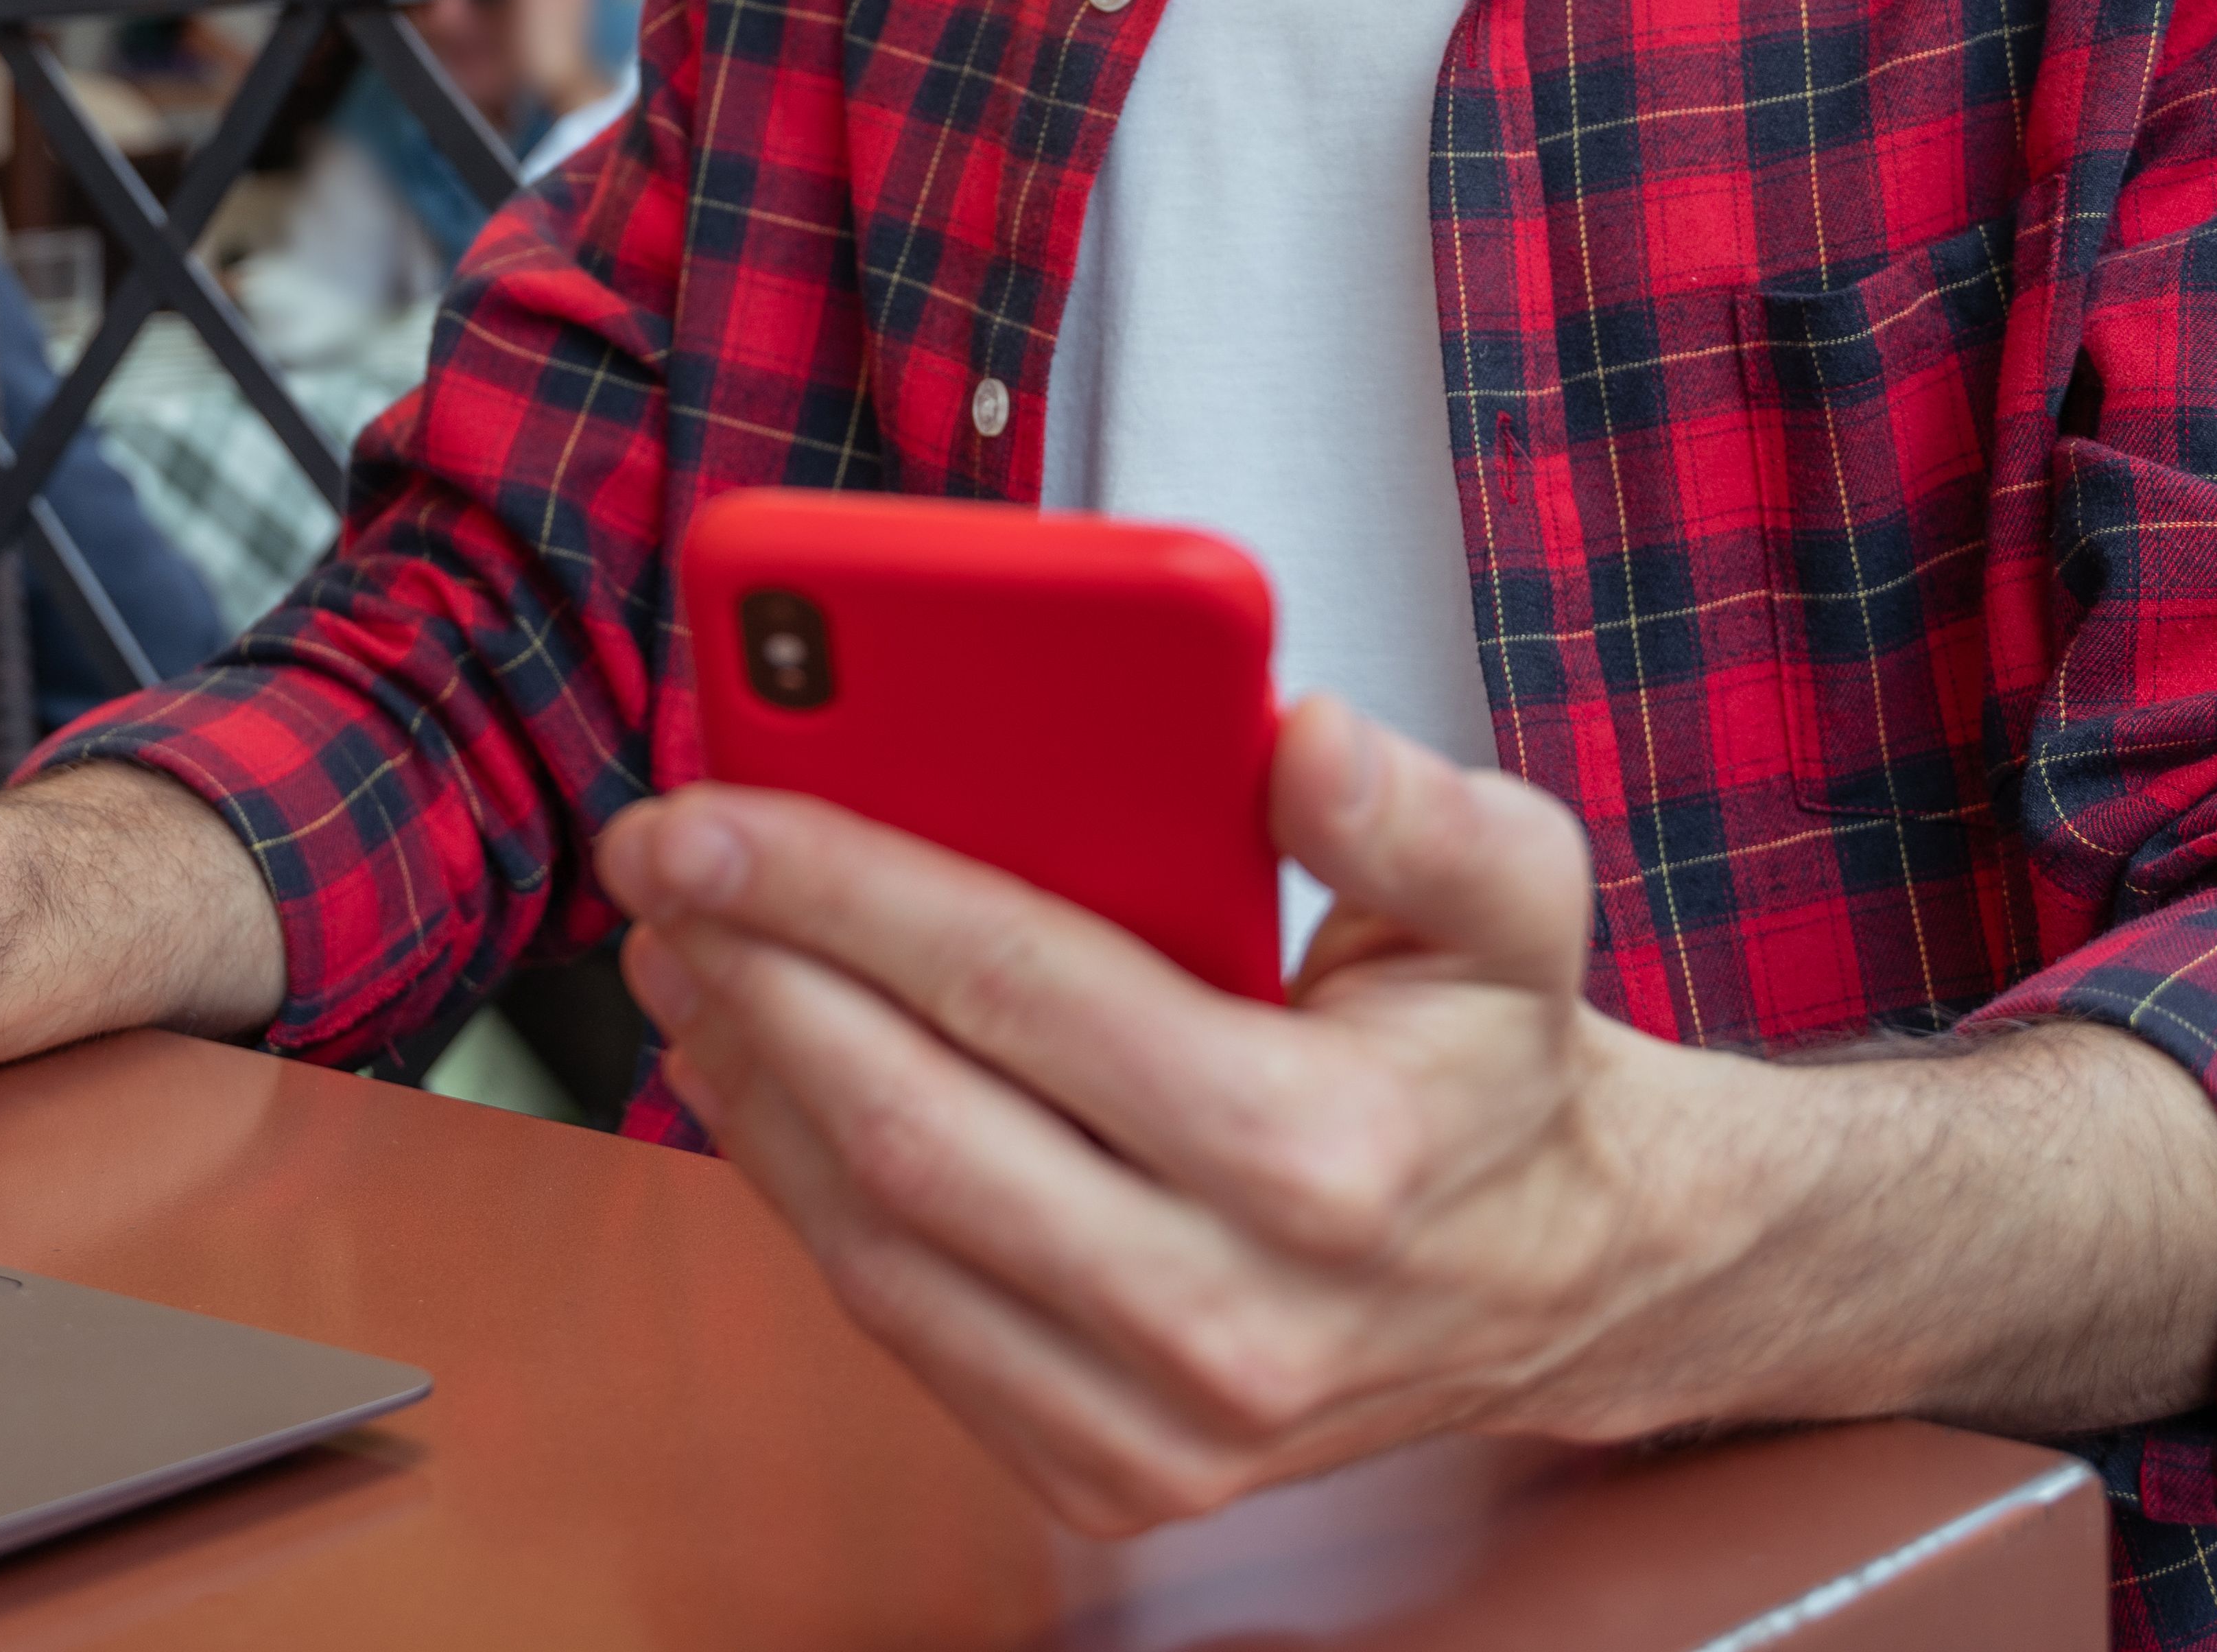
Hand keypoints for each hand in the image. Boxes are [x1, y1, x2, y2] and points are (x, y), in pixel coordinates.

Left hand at [598, 698, 1669, 1530]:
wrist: (1557, 1280)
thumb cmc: (1495, 1063)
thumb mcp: (1516, 898)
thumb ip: (1415, 814)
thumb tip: (1300, 740)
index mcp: (1322, 1156)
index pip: (1012, 987)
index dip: (834, 883)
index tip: (709, 807)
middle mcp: (1235, 1318)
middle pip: (909, 1124)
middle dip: (751, 971)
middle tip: (659, 860)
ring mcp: (1161, 1425)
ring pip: (874, 1243)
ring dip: (748, 1079)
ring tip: (685, 949)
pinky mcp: (1107, 1475)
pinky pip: (899, 1324)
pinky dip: (799, 1191)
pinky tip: (755, 1070)